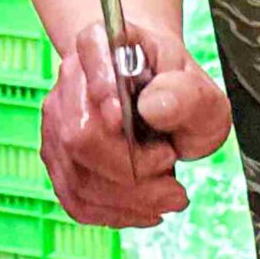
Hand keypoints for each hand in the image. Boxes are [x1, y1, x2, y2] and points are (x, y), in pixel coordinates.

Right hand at [38, 22, 229, 227]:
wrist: (161, 103)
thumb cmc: (180, 96)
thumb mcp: (202, 93)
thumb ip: (187, 96)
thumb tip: (153, 106)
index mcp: (103, 45)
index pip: (89, 55)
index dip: (103, 89)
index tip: (128, 118)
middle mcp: (71, 81)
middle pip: (80, 136)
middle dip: (132, 169)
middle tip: (172, 172)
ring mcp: (57, 123)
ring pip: (77, 176)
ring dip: (130, 199)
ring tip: (169, 196)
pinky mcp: (59, 160)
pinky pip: (75, 199)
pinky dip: (114, 213)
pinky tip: (144, 210)